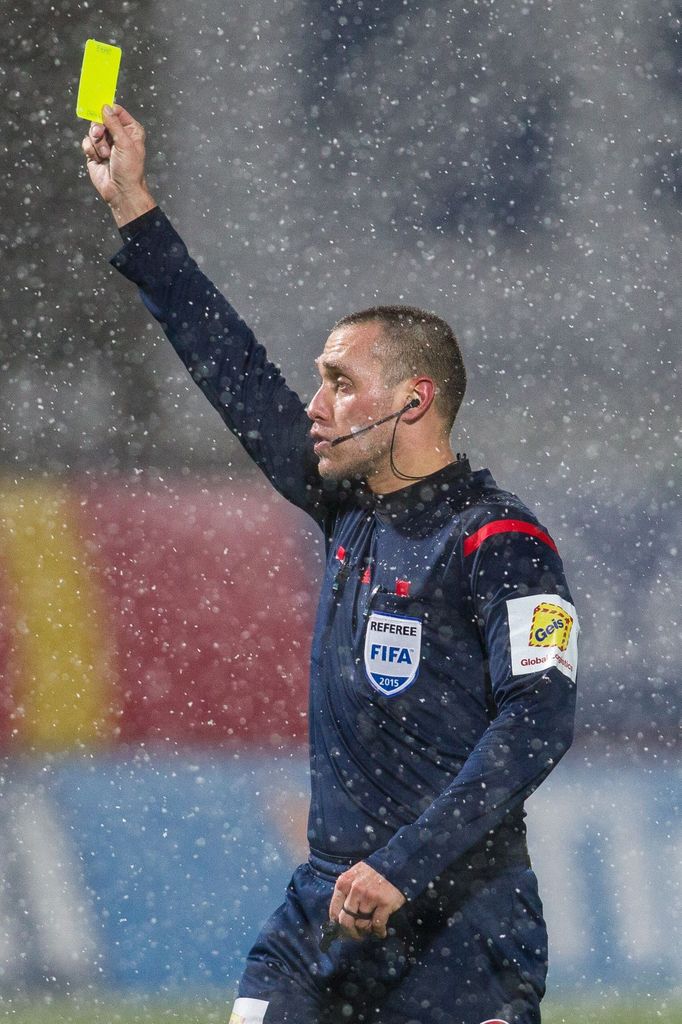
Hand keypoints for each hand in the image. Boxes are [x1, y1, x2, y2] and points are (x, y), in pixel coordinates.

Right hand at [81, 104, 155, 224]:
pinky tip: (99, 159)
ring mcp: (106, 144)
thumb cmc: (129, 169)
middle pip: (101, 119)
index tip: (99, 108)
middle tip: (99, 134)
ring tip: (105, 155)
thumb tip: (105, 107)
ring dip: (97, 143)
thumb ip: (114, 123)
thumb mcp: (125, 143)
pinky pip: (87, 143)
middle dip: (98, 128)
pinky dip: (91, 150)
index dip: (107, 110)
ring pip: (92, 131)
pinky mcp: (95, 152)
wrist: (120, 191)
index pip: (116, 111)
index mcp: (130, 130)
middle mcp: (118, 135)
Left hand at [328, 861, 405, 940]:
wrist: (394, 865)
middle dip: (351, 932)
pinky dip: (378, 932)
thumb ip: (345, 893)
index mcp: (344, 883)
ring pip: (361, 924)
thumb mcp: (353, 876)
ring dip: (366, 930)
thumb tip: (338, 918)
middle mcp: (355, 889)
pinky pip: (377, 925)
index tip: (343, 930)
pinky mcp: (384, 902)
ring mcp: (369, 896)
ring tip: (370, 929)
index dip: (338, 925)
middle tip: (357, 935)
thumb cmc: (372, 873)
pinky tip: (380, 932)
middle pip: (346, 921)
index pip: (334, 911)